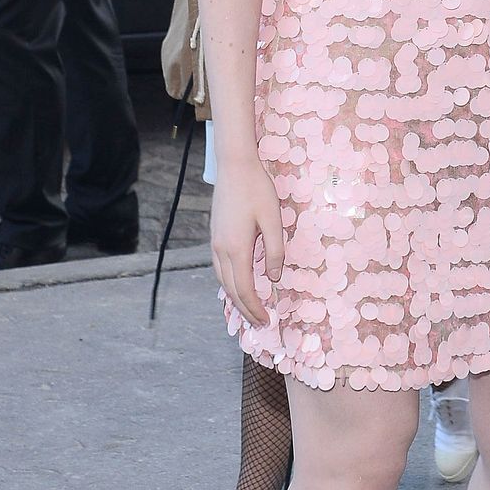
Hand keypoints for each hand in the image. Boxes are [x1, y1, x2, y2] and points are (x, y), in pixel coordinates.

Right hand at [209, 158, 283, 327]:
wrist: (234, 166)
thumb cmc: (257, 190)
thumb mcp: (273, 221)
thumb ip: (275, 251)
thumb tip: (273, 278)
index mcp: (236, 249)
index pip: (244, 289)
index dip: (254, 309)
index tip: (266, 321)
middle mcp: (221, 249)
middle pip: (231, 289)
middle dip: (245, 310)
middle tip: (260, 323)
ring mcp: (215, 242)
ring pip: (222, 280)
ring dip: (235, 298)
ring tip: (249, 310)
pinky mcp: (215, 235)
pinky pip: (219, 268)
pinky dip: (229, 283)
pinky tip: (237, 284)